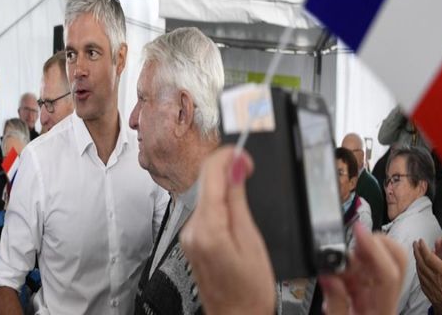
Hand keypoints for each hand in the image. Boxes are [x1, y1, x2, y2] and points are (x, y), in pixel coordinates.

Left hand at [180, 146, 274, 314]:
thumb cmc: (249, 289)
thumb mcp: (251, 238)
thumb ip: (239, 198)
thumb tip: (236, 165)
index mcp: (207, 228)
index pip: (210, 173)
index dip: (228, 155)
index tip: (244, 153)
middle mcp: (191, 229)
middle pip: (205, 181)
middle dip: (227, 169)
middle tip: (249, 168)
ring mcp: (189, 235)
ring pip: (205, 193)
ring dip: (225, 184)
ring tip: (246, 189)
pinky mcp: (192, 239)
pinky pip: (205, 208)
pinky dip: (220, 200)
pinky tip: (236, 209)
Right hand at [320, 223, 406, 314]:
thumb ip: (334, 302)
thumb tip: (329, 274)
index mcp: (382, 311)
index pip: (388, 274)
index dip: (374, 248)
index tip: (358, 229)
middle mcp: (385, 299)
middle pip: (396, 258)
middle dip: (375, 241)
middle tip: (355, 237)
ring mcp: (377, 294)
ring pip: (379, 260)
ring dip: (357, 252)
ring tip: (337, 260)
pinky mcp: (367, 293)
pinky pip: (363, 269)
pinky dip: (348, 263)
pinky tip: (335, 272)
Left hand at [413, 233, 441, 314]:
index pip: (429, 256)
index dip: (423, 247)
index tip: (421, 241)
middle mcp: (435, 278)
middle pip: (421, 261)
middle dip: (417, 250)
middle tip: (415, 244)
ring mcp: (429, 285)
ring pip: (419, 269)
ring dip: (417, 259)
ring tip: (416, 252)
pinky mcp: (427, 291)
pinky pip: (420, 278)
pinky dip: (418, 270)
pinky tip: (418, 266)